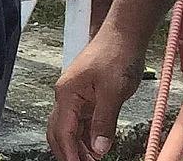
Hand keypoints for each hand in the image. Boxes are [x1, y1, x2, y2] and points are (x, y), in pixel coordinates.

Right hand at [48, 31, 144, 160]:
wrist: (124, 34)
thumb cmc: (116, 54)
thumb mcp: (113, 92)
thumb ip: (104, 122)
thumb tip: (98, 148)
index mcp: (67, 95)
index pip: (63, 133)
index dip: (69, 154)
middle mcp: (66, 96)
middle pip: (59, 132)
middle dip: (68, 153)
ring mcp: (75, 96)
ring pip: (70, 128)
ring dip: (78, 147)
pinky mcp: (86, 96)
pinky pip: (81, 121)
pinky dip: (86, 136)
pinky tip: (95, 147)